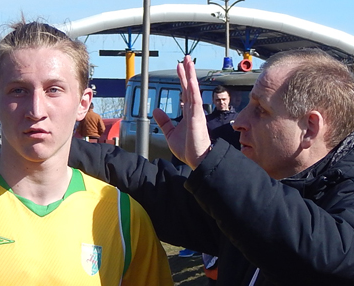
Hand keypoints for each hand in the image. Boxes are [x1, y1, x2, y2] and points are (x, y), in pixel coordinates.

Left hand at [152, 55, 211, 169]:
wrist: (197, 160)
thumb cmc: (188, 150)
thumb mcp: (170, 134)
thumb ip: (164, 122)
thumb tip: (156, 110)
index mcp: (188, 113)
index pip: (185, 92)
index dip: (182, 79)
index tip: (179, 68)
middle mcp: (193, 111)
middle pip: (189, 87)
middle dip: (187, 72)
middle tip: (185, 58)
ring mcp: (196, 113)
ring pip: (193, 90)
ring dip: (190, 75)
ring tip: (188, 61)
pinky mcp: (198, 118)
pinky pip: (195, 100)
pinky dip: (193, 89)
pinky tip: (191, 79)